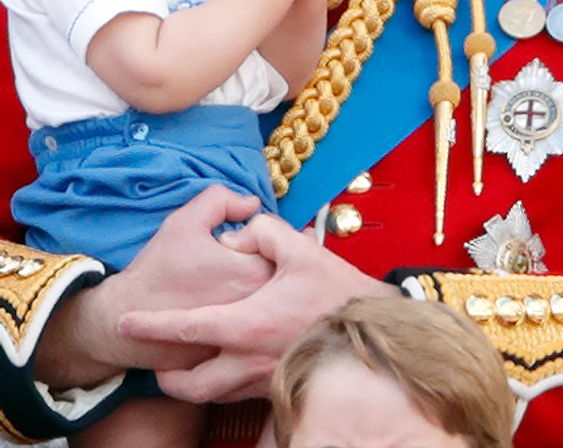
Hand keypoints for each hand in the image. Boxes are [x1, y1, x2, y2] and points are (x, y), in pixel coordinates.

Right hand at [34, 188, 271, 387]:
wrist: (121, 321)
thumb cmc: (157, 268)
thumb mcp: (186, 220)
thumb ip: (223, 200)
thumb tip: (252, 204)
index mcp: (252, 273)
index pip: (283, 248)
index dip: (265, 241)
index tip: (245, 245)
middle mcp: (256, 310)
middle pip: (283, 280)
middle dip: (273, 269)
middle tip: (245, 266)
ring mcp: (246, 340)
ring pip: (271, 310)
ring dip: (264, 298)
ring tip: (237, 290)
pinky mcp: (231, 362)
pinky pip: (253, 337)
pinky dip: (248, 324)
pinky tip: (230, 314)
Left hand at [118, 211, 398, 402]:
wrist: (373, 327)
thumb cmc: (335, 290)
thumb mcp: (299, 247)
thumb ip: (262, 230)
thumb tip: (238, 233)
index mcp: (247, 324)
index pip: (186, 328)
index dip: (151, 326)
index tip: (126, 321)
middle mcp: (248, 360)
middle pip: (189, 384)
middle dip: (167, 375)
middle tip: (159, 361)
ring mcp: (263, 379)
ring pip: (212, 395)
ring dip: (194, 382)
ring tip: (190, 364)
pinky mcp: (279, 389)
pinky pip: (238, 395)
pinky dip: (226, 383)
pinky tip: (233, 363)